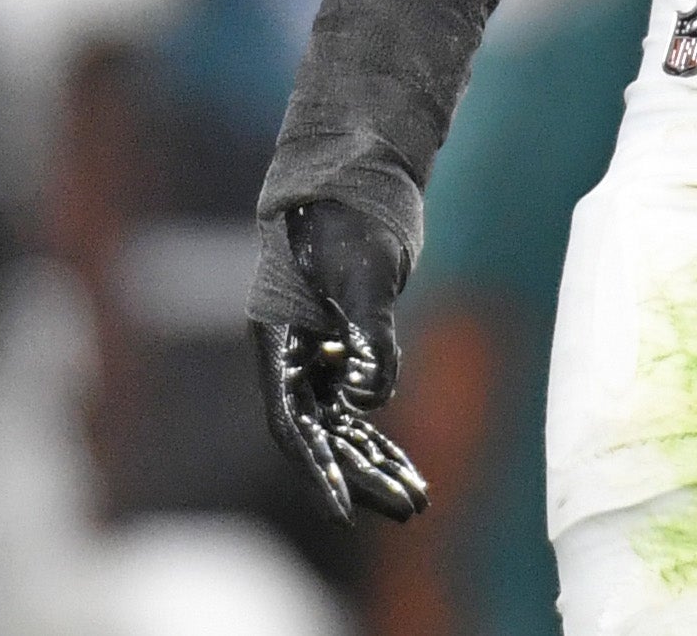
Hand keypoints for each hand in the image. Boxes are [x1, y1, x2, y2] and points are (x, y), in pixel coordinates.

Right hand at [250, 197, 430, 526]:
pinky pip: (356, 414)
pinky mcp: (337, 359)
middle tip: (409, 509)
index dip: (317, 471)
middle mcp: (290, 362)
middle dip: (362, 478)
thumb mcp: (364, 272)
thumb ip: (371, 332)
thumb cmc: (347, 222)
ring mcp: (311, 363)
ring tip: (418, 501)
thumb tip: (375, 397)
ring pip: (341, 432)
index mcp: (278, 343)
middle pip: (321, 439)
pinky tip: (410, 471)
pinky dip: (381, 441)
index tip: (343, 511)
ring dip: (376, 466)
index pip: (293, 425)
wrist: (350, 185)